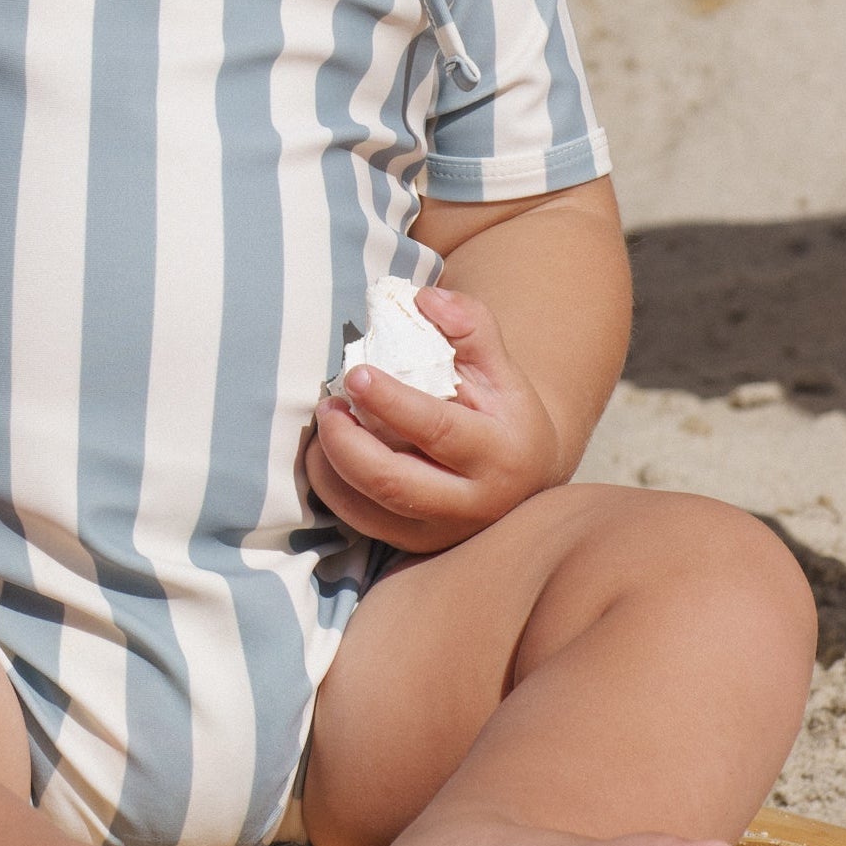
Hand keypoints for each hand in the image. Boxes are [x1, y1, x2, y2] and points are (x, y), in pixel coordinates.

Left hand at [306, 287, 560, 552]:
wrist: (521, 471)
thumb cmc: (501, 407)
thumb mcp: (499, 362)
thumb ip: (469, 324)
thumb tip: (424, 300)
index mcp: (500, 454)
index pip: (438, 430)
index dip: (391, 403)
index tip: (355, 374)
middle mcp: (473, 504)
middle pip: (394, 483)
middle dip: (347, 443)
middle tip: (326, 404)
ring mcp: (441, 532)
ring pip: (368, 511)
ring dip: (331, 467)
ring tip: (325, 423)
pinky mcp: (413, 545)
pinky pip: (359, 524)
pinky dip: (332, 487)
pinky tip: (327, 452)